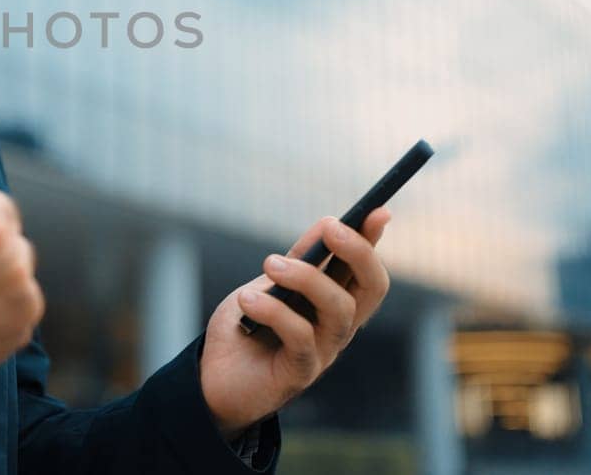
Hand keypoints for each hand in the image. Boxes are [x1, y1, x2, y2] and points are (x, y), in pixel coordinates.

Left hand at [199, 210, 391, 435]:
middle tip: (330, 227)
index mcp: (333, 302)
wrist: (213, 378)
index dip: (374, 241)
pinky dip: (274, 311)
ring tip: (270, 264)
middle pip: (372, 289)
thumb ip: (298, 260)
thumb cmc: (244, 327)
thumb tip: (329, 223)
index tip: (377, 211)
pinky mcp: (300, 373)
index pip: (365, 269)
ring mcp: (323, 352)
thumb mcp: (269, 284)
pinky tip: (247, 301)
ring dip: (306, 277)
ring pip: (340, 310)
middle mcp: (337, 327)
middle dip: (359, 252)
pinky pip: (301, 337)